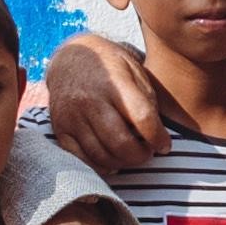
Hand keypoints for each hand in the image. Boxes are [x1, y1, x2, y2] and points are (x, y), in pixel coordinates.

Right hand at [39, 34, 170, 179]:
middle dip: (141, 155)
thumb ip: (147, 98)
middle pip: (120, 142)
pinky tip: (113, 160)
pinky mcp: (60, 129)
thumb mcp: (134, 69)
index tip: (164, 145)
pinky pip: (82, 159)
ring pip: (102, 155)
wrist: (69, 58)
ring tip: (132, 155)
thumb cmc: (109, 65)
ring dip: (123, 163)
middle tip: (148, 152)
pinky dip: (101, 166)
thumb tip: (156, 133)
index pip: (142, 117)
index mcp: (114, 83)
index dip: (158, 137)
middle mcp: (90, 100)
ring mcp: (72, 117)